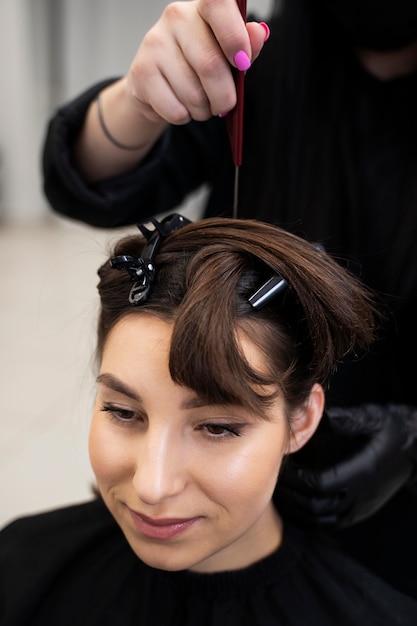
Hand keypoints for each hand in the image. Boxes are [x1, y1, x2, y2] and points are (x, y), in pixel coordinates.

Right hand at [126, 0, 267, 123]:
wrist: (154, 82)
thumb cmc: (197, 64)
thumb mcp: (226, 53)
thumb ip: (245, 45)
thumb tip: (258, 33)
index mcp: (202, 8)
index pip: (218, 4)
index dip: (235, 37)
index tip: (242, 63)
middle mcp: (176, 18)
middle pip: (210, 65)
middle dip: (224, 96)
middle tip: (224, 104)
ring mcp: (155, 43)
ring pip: (194, 95)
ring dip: (203, 110)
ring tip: (199, 104)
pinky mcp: (141, 72)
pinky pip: (175, 110)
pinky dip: (184, 117)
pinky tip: (180, 106)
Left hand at [276, 404, 416, 527]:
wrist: (416, 451)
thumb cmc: (394, 429)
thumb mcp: (374, 418)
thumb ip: (348, 420)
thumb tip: (322, 416)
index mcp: (362, 471)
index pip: (322, 483)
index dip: (299, 479)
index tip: (284, 466)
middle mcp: (361, 493)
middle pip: (318, 506)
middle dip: (293, 496)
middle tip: (275, 481)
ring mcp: (362, 506)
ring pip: (323, 519)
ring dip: (299, 510)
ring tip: (283, 493)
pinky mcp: (361, 511)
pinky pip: (332, 523)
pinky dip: (312, 519)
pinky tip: (300, 505)